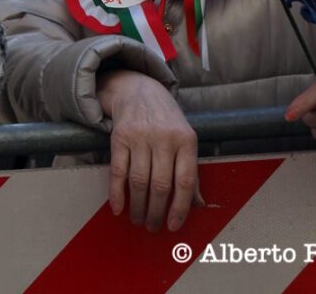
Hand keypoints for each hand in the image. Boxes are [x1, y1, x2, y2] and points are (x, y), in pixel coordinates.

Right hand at [97, 70, 202, 232]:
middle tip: (153, 226)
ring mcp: (141, 135)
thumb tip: (198, 204)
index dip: (180, 208)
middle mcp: (164, 137)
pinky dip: (117, 192)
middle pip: (161, 185)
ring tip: (138, 219)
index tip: (173, 225)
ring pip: (139, 181)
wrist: (139, 89)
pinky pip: (118, 170)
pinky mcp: (120, 135)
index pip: (185, 180)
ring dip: (138, 207)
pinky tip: (118, 207)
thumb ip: (191, 170)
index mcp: (186, 139)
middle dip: (156, 212)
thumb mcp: (185, 138)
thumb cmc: (166, 120)